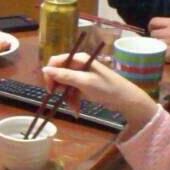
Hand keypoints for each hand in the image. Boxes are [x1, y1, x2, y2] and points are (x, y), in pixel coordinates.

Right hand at [42, 50, 157, 133]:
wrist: (125, 100)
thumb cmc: (106, 88)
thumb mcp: (84, 82)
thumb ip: (64, 75)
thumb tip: (45, 69)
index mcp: (78, 59)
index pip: (55, 61)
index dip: (50, 74)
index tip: (50, 88)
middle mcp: (78, 65)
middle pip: (59, 75)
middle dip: (59, 89)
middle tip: (60, 100)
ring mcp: (81, 76)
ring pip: (65, 86)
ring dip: (66, 98)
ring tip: (74, 109)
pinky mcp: (84, 86)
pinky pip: (72, 93)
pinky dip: (73, 101)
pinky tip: (77, 111)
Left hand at [148, 17, 169, 67]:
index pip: (154, 22)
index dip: (153, 27)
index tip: (155, 30)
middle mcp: (168, 32)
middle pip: (153, 34)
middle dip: (156, 38)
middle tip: (161, 42)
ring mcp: (168, 44)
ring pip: (154, 45)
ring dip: (157, 48)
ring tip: (162, 50)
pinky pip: (159, 55)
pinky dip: (160, 56)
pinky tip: (165, 57)